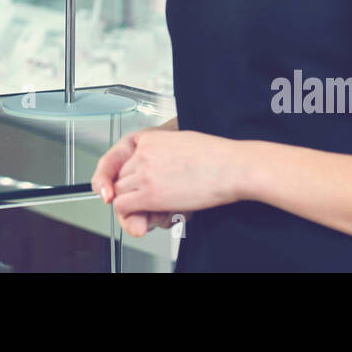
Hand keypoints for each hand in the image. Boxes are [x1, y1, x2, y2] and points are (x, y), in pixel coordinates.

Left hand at [93, 129, 251, 236]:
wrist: (231, 167)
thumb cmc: (217, 157)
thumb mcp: (183, 143)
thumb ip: (164, 153)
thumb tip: (160, 168)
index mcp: (151, 138)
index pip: (126, 158)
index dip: (132, 175)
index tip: (135, 184)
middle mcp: (144, 153)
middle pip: (120, 175)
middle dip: (131, 189)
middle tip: (148, 200)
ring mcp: (144, 172)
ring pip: (120, 190)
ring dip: (133, 201)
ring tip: (153, 207)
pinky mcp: (149, 193)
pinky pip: (122, 205)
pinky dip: (129, 212)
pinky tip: (145, 213)